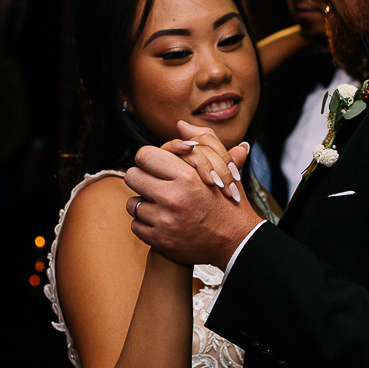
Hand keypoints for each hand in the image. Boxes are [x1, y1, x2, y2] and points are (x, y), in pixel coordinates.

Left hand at [126, 137, 262, 269]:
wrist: (237, 242)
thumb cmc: (228, 202)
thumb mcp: (224, 167)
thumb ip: (204, 141)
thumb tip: (181, 125)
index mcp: (187, 176)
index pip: (144, 155)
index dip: (149, 159)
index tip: (157, 167)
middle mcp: (173, 198)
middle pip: (131, 176)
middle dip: (142, 179)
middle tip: (156, 185)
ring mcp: (164, 221)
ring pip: (132, 203)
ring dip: (144, 203)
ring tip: (163, 206)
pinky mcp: (159, 241)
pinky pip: (136, 225)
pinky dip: (146, 224)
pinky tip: (163, 222)